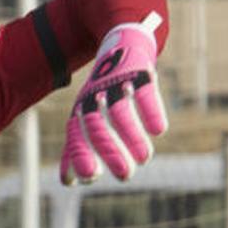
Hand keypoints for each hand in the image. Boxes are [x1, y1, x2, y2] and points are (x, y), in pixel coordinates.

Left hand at [60, 12, 167, 184]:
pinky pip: (144, 92)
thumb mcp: (84, 115)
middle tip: (125, 176)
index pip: (76, 136)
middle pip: (97, 127)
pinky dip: (151, 110)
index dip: (81, 155)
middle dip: (110, 151)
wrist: (120, 45)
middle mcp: (94, 98)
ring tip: (144, 159)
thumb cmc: (101, 91)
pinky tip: (159, 130)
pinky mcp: (139, 72)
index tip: (91, 177)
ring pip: (121, 113)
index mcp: (80, 111)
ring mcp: (116, 85)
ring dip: (132, 137)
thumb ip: (76, 147)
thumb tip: (68, 182)